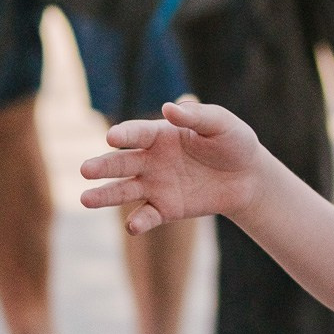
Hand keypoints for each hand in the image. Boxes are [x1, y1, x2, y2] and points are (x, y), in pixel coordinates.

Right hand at [80, 101, 264, 234]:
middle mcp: (151, 160)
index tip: (112, 137)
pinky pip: (147, 216)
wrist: (248, 176)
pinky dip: (139, 222)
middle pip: (121, 162)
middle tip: (86, 169)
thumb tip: (169, 108)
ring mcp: (155, 185)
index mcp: (161, 134)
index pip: (137, 133)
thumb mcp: (221, 124)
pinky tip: (134, 225)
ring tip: (85, 199)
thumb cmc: (233, 142)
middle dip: (103, 166)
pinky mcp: (165, 208)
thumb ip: (196, 117)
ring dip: (105, 195)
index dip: (125, 134)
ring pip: (124, 190)